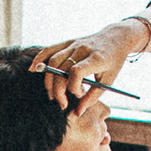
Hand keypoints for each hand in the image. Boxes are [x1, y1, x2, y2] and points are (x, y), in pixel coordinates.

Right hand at [33, 18, 148, 104]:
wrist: (116, 37)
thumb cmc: (114, 61)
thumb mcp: (108, 81)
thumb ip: (92, 98)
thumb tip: (76, 114)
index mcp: (96, 58)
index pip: (76, 72)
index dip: (73, 87)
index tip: (79, 95)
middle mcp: (82, 49)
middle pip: (61, 69)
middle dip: (58, 90)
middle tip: (62, 104)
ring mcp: (74, 44)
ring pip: (53, 61)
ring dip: (49, 80)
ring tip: (52, 95)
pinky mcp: (68, 42)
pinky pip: (50, 49)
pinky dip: (39, 58)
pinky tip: (33, 69)